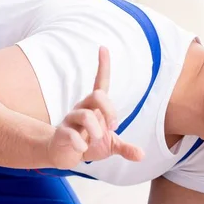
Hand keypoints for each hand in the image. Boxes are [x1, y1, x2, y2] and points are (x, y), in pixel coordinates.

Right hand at [47, 46, 144, 168]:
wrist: (66, 156)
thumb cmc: (89, 144)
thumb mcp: (110, 146)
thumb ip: (126, 148)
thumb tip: (142, 155)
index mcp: (95, 107)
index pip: (100, 82)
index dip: (103, 65)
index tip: (103, 48)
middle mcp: (82, 108)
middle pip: (97, 95)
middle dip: (109, 111)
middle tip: (113, 127)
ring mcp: (71, 120)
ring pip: (85, 115)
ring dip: (96, 131)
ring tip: (95, 140)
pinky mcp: (62, 133)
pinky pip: (72, 134)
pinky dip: (81, 144)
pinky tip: (82, 150)